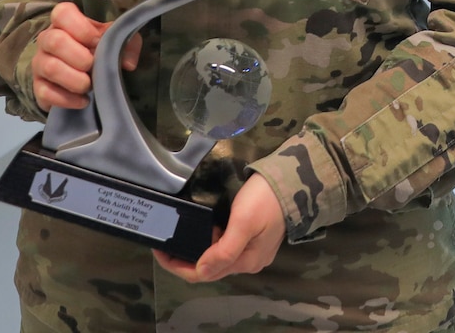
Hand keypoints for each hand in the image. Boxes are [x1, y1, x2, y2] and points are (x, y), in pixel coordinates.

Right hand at [31, 1, 140, 110]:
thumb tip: (128, 63)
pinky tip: (83, 100)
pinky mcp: (37, 86)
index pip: (62, 13)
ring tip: (89, 85)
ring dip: (75, 80)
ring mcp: (40, 63)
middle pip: (54, 41)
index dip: (82, 29)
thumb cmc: (96, 49)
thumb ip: (127, 43)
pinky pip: (45, 92)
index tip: (97, 41)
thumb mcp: (115, 39)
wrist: (80, 74)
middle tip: (93, 66)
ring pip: (50, 68)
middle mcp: (47, 39)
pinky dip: (68, 99)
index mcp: (65, 21)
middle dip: (79, 57)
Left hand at [154, 174, 285, 282]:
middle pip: (210, 267)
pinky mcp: (256, 237)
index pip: (203, 274)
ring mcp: (254, 250)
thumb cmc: (265, 200)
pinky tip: (205, 228)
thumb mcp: (242, 223)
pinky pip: (227, 246)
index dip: (178, 266)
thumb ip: (223, 250)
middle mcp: (249, 261)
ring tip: (181, 232)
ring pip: (218, 257)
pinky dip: (211, 241)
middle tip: (166, 240)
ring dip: (198, 249)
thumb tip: (200, 271)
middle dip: (185, 258)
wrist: (294, 180)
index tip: (160, 249)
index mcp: (245, 261)